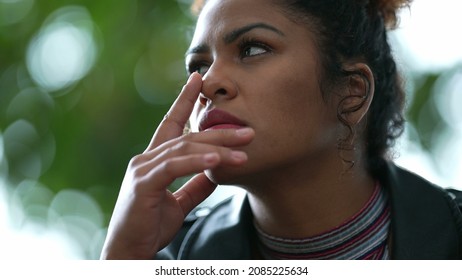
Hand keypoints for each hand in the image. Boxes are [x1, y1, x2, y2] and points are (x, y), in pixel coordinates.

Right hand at [100, 73, 254, 258]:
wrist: (129, 251)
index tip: (197, 79)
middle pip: (188, 136)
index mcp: (154, 160)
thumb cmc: (151, 225)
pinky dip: (196, 161)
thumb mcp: (180, 201)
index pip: (171, 123)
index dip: (184, 101)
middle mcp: (146, 158)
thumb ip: (197, 184)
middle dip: (219, 131)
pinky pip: (175, 167)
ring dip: (217, 147)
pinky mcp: (143, 184)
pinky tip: (216, 158)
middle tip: (248, 130)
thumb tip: (217, 169)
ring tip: (244, 148)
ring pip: (185, 149)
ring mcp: (143, 169)